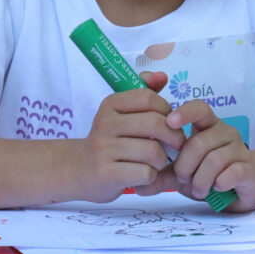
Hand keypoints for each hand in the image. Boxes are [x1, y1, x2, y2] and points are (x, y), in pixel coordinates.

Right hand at [76, 72, 185, 202]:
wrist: (78, 170)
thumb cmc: (110, 140)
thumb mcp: (121, 112)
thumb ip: (144, 91)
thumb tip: (163, 76)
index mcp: (111, 104)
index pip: (148, 98)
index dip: (167, 111)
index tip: (170, 123)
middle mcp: (105, 123)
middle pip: (154, 123)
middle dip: (174, 136)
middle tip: (176, 145)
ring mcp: (104, 149)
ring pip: (153, 151)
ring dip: (162, 160)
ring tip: (156, 162)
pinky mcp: (107, 174)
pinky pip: (146, 173)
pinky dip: (151, 177)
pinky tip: (144, 176)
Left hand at [137, 99, 254, 211]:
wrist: (242, 189)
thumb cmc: (209, 174)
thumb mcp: (181, 175)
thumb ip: (162, 176)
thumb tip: (137, 186)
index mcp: (208, 126)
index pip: (199, 108)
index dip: (185, 112)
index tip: (169, 122)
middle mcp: (225, 132)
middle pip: (200, 142)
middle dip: (185, 165)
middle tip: (182, 178)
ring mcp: (240, 149)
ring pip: (215, 159)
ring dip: (201, 180)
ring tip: (198, 189)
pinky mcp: (250, 168)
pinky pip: (232, 172)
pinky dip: (219, 183)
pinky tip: (217, 188)